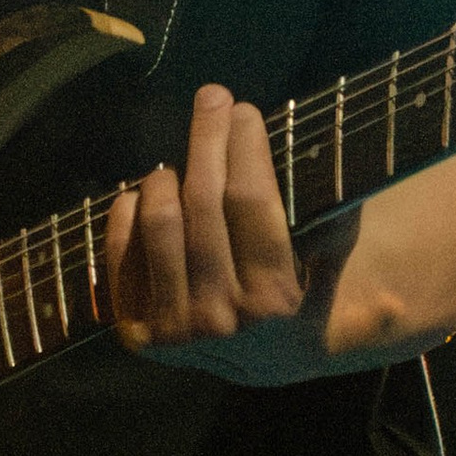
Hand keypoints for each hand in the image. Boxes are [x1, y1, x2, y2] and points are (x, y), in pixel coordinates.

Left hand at [102, 84, 309, 364]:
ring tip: (181, 158)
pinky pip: (121, 253)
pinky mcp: (138, 332)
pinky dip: (126, 212)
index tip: (244, 110)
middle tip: (212, 97)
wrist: (261, 358)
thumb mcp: (330, 259)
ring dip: (166, 174)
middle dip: (207, 138)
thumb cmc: (300, 287)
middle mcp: (221, 317)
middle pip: (202, 202)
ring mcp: (175, 328)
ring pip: (159, 221)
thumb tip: (333, 151)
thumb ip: (334, 216)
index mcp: (274, 299)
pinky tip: (142, 189)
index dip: (244, 146)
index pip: (249, 200)